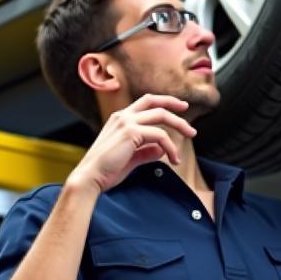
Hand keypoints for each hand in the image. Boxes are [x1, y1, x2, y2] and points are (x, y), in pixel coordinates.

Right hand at [69, 93, 195, 193]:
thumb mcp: (129, 158)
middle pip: (155, 103)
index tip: (180, 107)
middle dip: (176, 106)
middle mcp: (123, 116)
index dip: (164, 102)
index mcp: (119, 118)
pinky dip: (171, 146)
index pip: (146, 102)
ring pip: (161, 115)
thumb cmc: (106, 171)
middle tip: (189, 118)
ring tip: (190, 136)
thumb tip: (160, 150)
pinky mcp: (131, 133)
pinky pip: (160, 135)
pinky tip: (173, 159)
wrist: (90, 178)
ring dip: (179, 125)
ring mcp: (127, 122)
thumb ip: (145, 152)